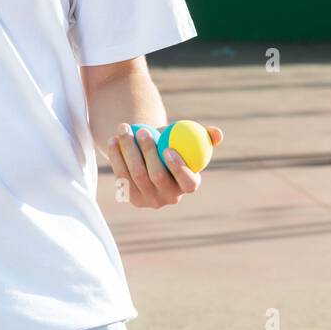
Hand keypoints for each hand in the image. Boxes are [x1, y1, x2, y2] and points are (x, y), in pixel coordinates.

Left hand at [107, 122, 224, 208]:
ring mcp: (149, 200)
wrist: (151, 155)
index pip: (187, 182)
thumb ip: (206, 136)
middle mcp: (170, 198)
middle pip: (157, 176)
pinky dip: (116, 157)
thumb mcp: (191, 139)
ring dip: (128, 150)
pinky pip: (121, 176)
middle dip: (148, 152)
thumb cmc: (175, 143)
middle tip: (141, 131)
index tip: (168, 148)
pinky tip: (113, 140)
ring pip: (136, 175)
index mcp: (189, 185)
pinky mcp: (130, 197)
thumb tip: (217, 133)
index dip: (179, 168)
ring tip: (124, 129)